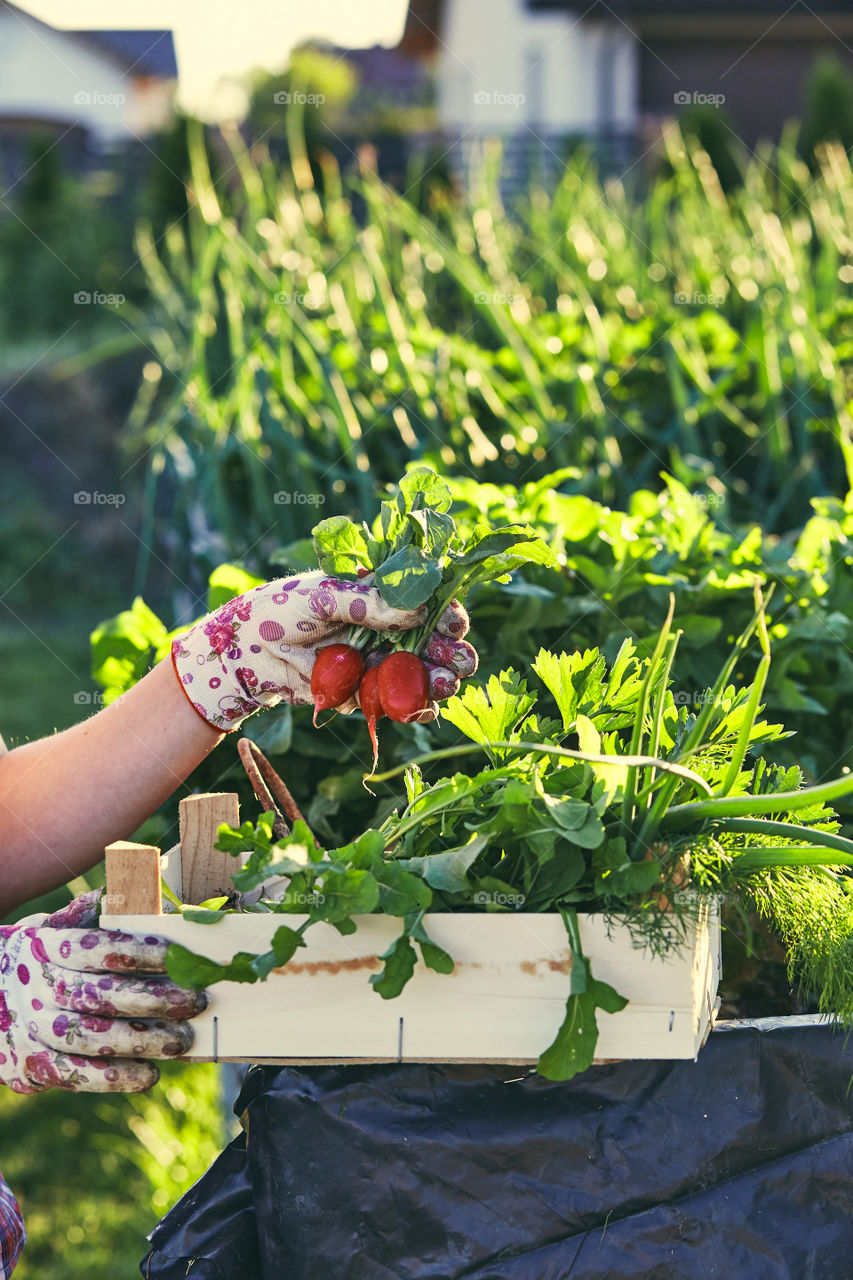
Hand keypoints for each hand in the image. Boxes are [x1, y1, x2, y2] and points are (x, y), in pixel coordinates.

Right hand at [0, 891, 206, 1093]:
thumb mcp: (47, 928)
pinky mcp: (29, 1065)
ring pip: (89, 1039)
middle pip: (98, 996)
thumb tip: (119, 894)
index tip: (176, 955)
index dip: (136, 952)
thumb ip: (82, 915)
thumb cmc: (32, 959)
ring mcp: (30, 1029)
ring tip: (182, 1040)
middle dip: (152, 999)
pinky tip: (148, 1073)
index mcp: (44, 949)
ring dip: (141, 1041)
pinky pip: (74, 1075)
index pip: (93, 949)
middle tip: (195, 1000)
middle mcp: (36, 989)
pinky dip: (112, 1078)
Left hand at [171, 570, 477, 730]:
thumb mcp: (324, 594)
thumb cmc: (282, 611)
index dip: (448, 613)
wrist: (247, 655)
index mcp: (384, 598)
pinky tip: (423, 708)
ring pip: (425, 677)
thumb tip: (418, 611)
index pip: (430, 603)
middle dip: (454, 653)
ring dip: (441, 682)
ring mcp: (381, 665)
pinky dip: (415, 709)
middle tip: (460, 663)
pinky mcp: (367, 696)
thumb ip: (369, 601)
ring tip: (445, 685)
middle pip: (437, 643)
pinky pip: (399, 705)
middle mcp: (389, 631)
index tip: (454, 623)